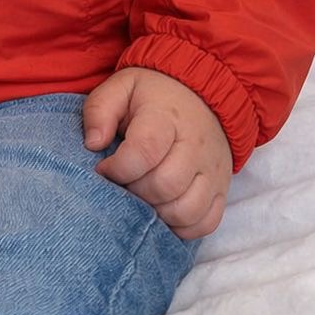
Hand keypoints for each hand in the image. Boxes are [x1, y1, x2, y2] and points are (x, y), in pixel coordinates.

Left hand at [82, 67, 232, 238]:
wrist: (201, 93)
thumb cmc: (153, 95)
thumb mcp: (121, 87)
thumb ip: (99, 110)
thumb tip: (92, 144)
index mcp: (166, 116)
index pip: (144, 152)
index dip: (118, 168)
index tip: (104, 168)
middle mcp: (195, 145)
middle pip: (165, 186)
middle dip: (135, 192)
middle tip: (123, 184)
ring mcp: (213, 170)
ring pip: (186, 210)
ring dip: (157, 213)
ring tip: (142, 197)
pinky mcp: (222, 189)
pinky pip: (206, 223)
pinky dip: (182, 227)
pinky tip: (163, 211)